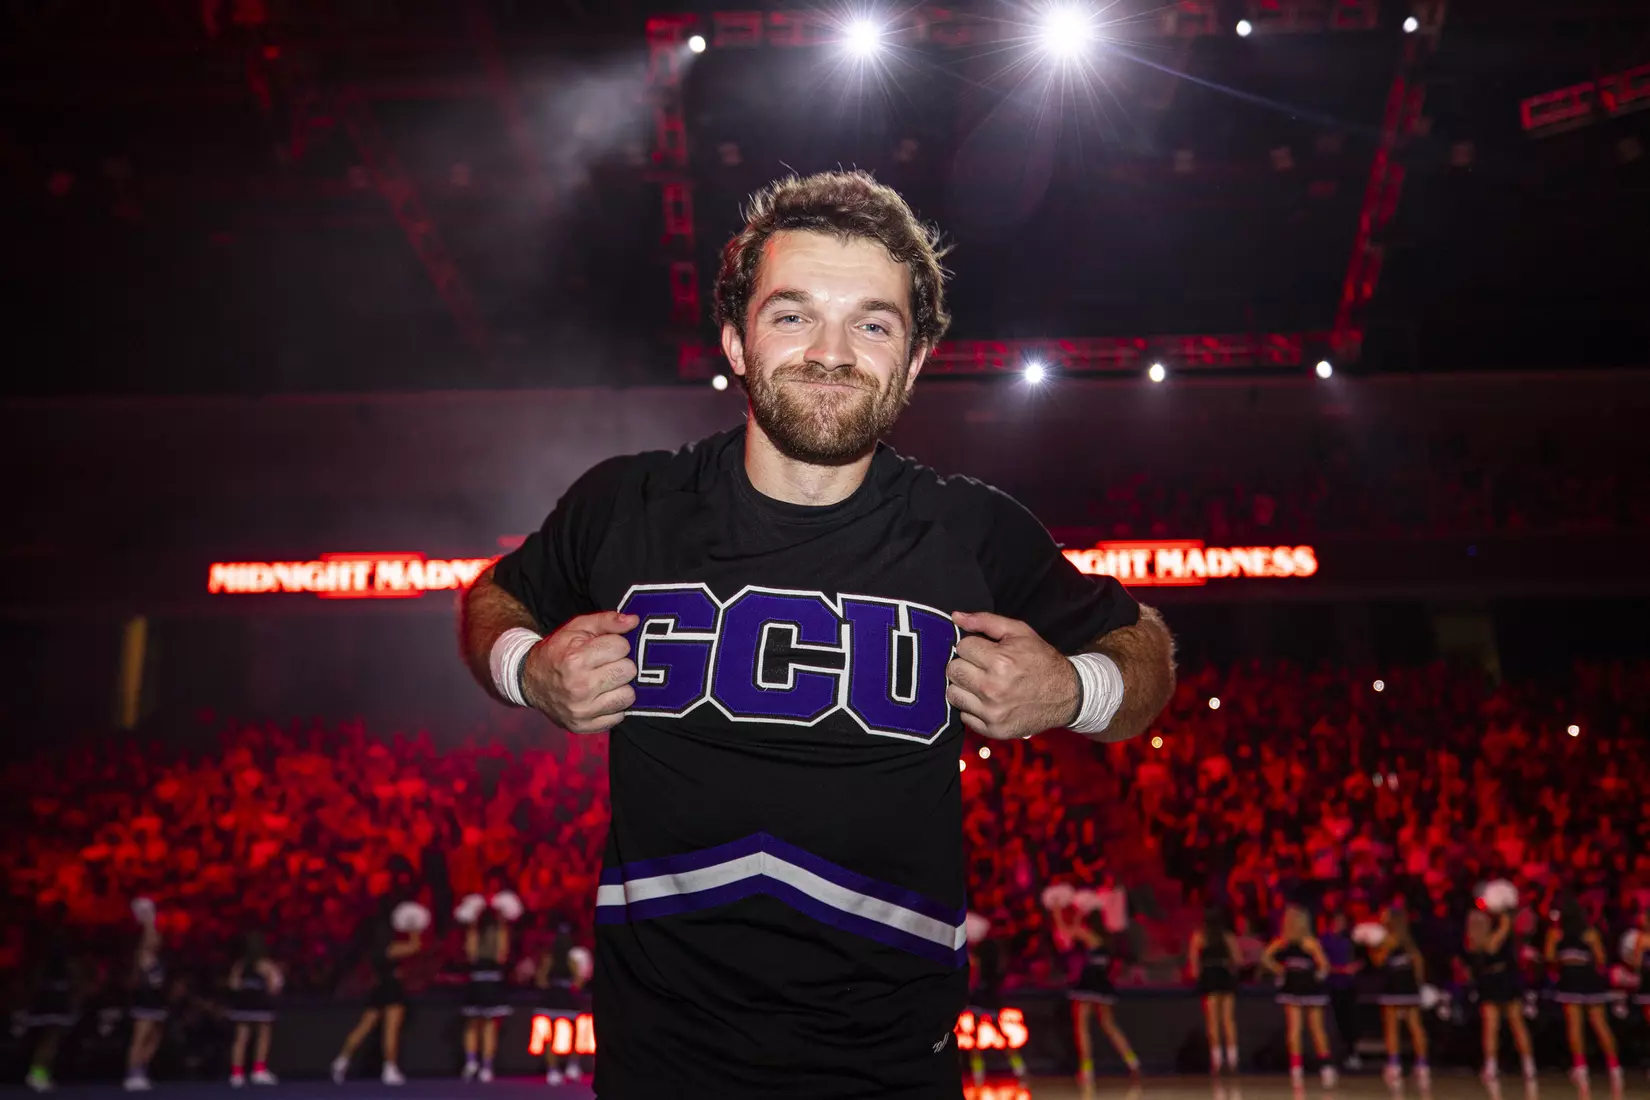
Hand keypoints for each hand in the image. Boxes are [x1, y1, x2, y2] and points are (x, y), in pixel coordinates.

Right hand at [520, 611, 639, 731]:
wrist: (530, 681)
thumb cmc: (558, 651)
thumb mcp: (577, 628)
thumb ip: (607, 621)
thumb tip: (634, 620)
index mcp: (576, 659)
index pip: (621, 647)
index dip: (616, 644)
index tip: (606, 647)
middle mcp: (579, 686)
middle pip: (628, 671)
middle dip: (621, 664)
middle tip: (607, 665)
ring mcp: (581, 710)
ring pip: (628, 696)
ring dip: (620, 687)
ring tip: (605, 682)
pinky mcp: (583, 726)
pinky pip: (618, 716)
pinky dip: (612, 707)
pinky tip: (600, 698)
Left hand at [946, 610, 1079, 739]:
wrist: (1067, 695)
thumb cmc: (1041, 660)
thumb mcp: (1020, 632)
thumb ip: (986, 621)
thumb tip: (955, 616)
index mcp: (1000, 661)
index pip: (962, 647)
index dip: (973, 646)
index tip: (984, 651)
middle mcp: (993, 689)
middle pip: (953, 671)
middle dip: (964, 664)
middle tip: (980, 667)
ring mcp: (992, 713)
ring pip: (953, 694)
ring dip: (964, 687)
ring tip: (981, 683)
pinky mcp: (993, 730)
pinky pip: (964, 716)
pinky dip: (972, 708)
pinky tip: (987, 701)